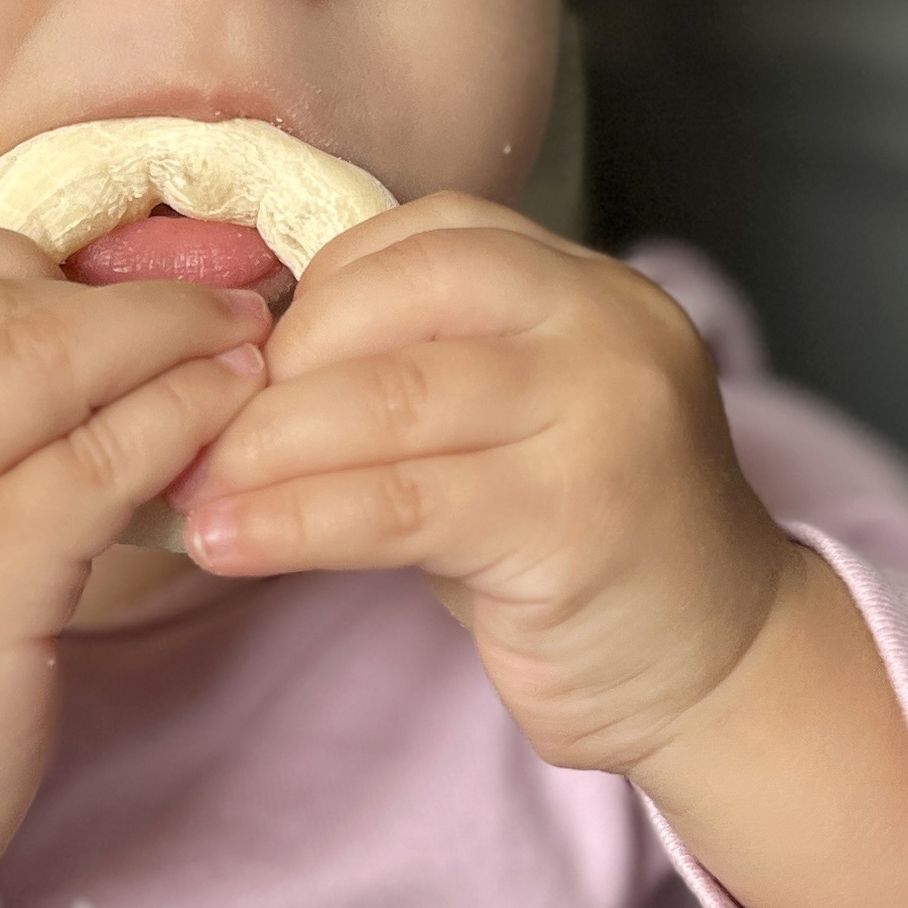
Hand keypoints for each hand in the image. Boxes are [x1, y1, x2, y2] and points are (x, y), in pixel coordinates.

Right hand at [0, 225, 271, 907]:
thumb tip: (93, 331)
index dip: (44, 252)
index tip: (134, 274)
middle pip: (0, 297)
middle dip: (135, 288)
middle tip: (231, 296)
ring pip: (51, 357)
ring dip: (172, 338)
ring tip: (252, 343)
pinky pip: (96, 464)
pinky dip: (179, 424)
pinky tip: (226, 424)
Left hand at [171, 197, 907, 907]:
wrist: (722, 667)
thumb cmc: (580, 544)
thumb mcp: (503, 425)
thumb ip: (406, 372)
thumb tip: (227, 370)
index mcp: (584, 284)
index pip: (417, 240)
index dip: (309, 298)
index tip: (234, 368)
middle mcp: (606, 325)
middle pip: (395, 307)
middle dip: (271, 373)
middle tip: (187, 436)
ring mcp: (603, 416)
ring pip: (387, 402)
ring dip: (263, 451)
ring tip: (186, 495)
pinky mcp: (576, 519)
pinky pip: (400, 503)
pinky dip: (296, 522)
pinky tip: (229, 544)